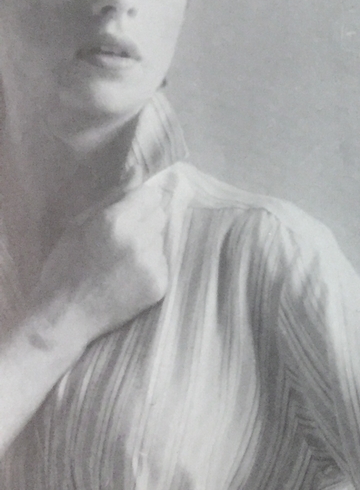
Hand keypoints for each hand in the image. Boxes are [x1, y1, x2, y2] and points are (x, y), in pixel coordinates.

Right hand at [29, 178, 169, 352]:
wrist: (65, 315)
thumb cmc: (65, 267)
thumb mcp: (79, 225)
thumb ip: (111, 199)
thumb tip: (138, 173)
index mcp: (116, 220)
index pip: (150, 195)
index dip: (142, 201)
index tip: (133, 209)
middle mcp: (140, 239)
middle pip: (160, 215)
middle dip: (146, 220)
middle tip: (124, 237)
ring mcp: (153, 263)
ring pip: (162, 239)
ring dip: (149, 243)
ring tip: (123, 260)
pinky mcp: (161, 283)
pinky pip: (163, 262)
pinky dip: (151, 266)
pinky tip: (129, 277)